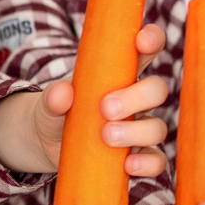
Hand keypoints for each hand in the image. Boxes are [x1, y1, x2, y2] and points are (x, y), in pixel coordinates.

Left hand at [0, 23, 169, 179]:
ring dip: (137, 132)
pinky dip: (147, 163)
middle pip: (157, 90)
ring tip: (106, 136)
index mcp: (119, 74)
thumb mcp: (49, 102)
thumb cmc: (56, 111)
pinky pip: (156, 160)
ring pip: (158, 127)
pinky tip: (128, 165)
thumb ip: (54, 97)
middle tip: (106, 108)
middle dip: (137, 97)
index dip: (152, 39)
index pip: (146, 50)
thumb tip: (63, 93)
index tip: (141, 40)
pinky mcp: (136, 156)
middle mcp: (135, 100)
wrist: (46, 144)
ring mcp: (138, 129)